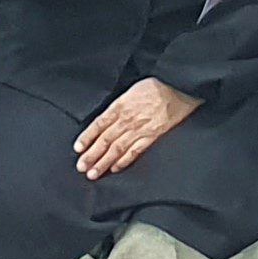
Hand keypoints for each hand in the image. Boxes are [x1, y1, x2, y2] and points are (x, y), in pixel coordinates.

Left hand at [75, 76, 195, 178]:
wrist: (179, 86)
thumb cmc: (158, 85)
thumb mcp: (133, 88)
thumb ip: (120, 103)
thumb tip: (109, 114)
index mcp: (120, 105)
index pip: (99, 124)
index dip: (87, 137)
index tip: (78, 149)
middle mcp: (127, 119)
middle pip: (105, 140)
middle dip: (92, 155)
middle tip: (81, 167)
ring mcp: (139, 129)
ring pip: (117, 149)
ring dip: (103, 162)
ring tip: (93, 173)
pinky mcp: (152, 136)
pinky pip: (135, 151)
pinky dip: (124, 161)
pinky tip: (115, 168)